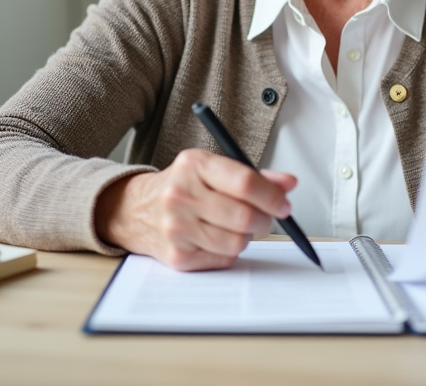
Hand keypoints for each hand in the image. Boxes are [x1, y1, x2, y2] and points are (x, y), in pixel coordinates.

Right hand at [96, 148, 297, 270]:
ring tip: (236, 226)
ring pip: (236, 242)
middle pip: (244, 217)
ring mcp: (176, 228)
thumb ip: (254, 176)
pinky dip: (229, 252)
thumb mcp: (213, 169)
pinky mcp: (176, 256)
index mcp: (194, 165)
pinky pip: (223, 260)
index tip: (284, 205)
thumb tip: (289, 184)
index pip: (245, 182)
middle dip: (265, 221)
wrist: (136, 210)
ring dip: (246, 237)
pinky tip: (216, 238)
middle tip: (268, 219)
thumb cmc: (184, 186)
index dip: (273, 197)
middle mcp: (180, 195)